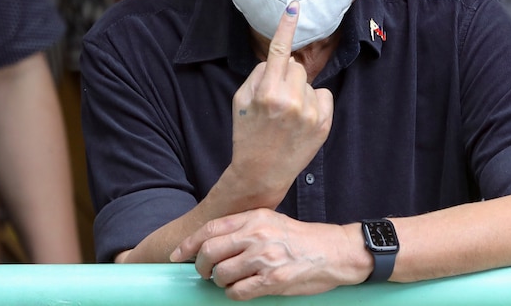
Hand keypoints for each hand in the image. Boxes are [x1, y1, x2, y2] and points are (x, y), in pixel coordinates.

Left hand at [171, 208, 361, 299]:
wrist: (334, 252)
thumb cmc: (301, 239)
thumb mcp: (272, 221)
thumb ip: (244, 228)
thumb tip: (212, 241)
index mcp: (255, 218)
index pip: (210, 229)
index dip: (188, 244)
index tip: (176, 255)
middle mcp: (257, 235)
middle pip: (210, 252)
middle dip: (200, 266)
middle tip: (204, 273)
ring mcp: (265, 258)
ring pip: (221, 274)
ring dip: (220, 281)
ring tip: (229, 281)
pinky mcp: (273, 280)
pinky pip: (238, 292)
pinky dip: (234, 293)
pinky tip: (243, 289)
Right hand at [227, 1, 333, 202]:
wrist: (262, 172)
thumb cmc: (247, 133)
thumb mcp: (240, 101)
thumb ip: (257, 75)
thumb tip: (278, 59)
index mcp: (266, 92)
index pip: (278, 51)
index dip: (286, 26)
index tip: (293, 5)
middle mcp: (290, 101)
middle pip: (295, 66)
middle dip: (286, 76)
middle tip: (276, 100)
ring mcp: (309, 113)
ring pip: (308, 82)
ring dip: (300, 91)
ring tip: (287, 116)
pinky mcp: (324, 124)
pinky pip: (323, 96)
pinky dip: (314, 104)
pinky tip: (302, 121)